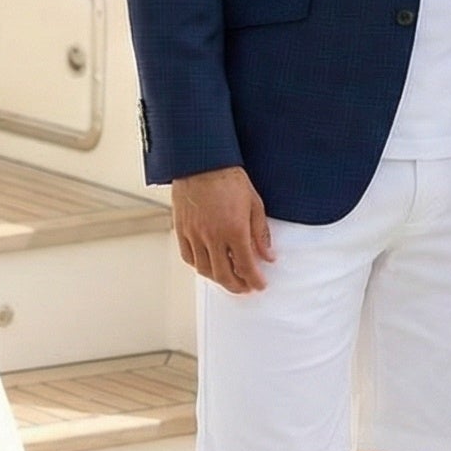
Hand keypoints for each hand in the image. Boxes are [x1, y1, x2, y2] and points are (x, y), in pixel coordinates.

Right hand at [171, 165, 275, 292]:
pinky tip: (208, 266)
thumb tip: (267, 256)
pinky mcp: (182, 230)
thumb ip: (261, 233)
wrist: (202, 162)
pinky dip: (199, 266)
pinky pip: (188, 257)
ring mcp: (195, 234)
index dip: (254, 280)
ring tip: (228, 279)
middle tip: (245, 287)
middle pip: (224, 275)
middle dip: (237, 286)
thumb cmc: (228, 178)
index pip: (246, 266)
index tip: (259, 285)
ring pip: (205, 270)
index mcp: (234, 230)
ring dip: (218, 279)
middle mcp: (213, 236)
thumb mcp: (254, 204)